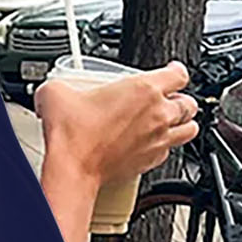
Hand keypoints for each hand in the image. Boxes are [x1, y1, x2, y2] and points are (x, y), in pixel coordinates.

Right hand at [35, 61, 198, 184]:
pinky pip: (169, 153)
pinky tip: (152, 145)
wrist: (73, 169)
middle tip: (167, 101)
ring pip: (189, 129)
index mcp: (145, 88)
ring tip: (171, 123)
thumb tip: (51, 89)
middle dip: (180, 100)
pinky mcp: (150, 162)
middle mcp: (158, 114)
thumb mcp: (57, 94)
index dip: (176, 71)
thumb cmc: (73, 136)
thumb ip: (59, 85)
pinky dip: (165, 148)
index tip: (171, 72)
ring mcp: (158, 140)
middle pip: (189, 102)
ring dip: (183, 124)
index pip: (179, 73)